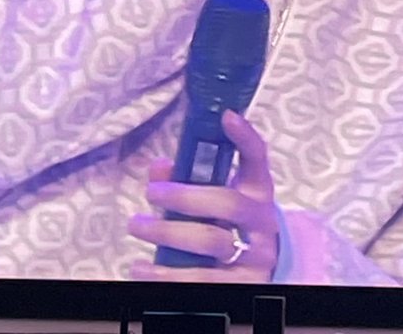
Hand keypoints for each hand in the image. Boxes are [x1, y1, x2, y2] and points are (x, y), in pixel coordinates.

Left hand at [128, 110, 278, 282]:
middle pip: (227, 204)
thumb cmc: (233, 226)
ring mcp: (254, 255)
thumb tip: (158, 169)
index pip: (256, 158)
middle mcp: (260, 221)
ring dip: (169, 233)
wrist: (264, 271)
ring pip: (212, 242)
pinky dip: (167, 276)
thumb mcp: (220, 198)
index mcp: (257, 192)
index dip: (244, 137)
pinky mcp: (241, 285)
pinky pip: (202, 280)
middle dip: (185, 196)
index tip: (226, 117)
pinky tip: (141, 270)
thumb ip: (190, 179)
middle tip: (152, 193)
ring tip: (138, 226)